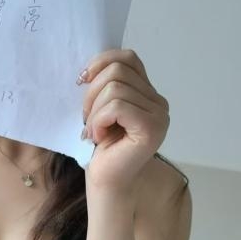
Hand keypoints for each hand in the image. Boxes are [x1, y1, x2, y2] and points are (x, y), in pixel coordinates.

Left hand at [78, 49, 169, 193]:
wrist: (106, 181)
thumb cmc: (101, 148)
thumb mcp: (100, 107)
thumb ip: (105, 84)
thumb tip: (89, 68)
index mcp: (148, 93)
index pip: (127, 58)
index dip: (101, 62)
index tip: (82, 81)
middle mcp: (159, 103)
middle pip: (118, 71)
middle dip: (92, 92)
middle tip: (86, 118)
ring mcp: (158, 115)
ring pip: (115, 88)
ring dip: (94, 111)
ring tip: (93, 131)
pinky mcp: (151, 128)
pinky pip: (116, 107)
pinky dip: (99, 121)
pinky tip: (99, 137)